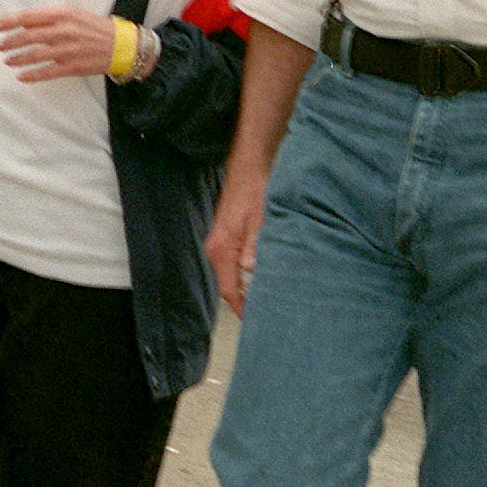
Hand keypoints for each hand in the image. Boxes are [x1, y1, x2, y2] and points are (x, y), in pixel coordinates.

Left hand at [0, 7, 117, 80]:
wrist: (124, 46)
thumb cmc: (97, 28)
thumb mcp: (75, 15)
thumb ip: (52, 19)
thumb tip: (26, 24)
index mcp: (63, 14)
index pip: (29, 17)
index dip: (10, 22)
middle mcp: (64, 31)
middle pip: (28, 37)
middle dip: (10, 42)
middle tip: (1, 46)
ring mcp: (67, 50)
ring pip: (34, 55)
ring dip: (17, 59)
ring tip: (8, 61)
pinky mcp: (72, 67)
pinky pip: (47, 72)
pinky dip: (31, 75)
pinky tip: (21, 76)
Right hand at [206, 160, 269, 315]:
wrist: (251, 166)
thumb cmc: (255, 189)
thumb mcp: (261, 219)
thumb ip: (255, 247)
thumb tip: (251, 271)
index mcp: (221, 249)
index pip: (229, 289)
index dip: (242, 308)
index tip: (257, 321)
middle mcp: (216, 249)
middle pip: (229, 285)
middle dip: (247, 300)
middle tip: (269, 313)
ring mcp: (221, 243)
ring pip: (233, 274)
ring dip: (249, 286)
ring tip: (270, 298)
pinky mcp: (229, 237)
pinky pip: (236, 263)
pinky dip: (248, 273)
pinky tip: (265, 276)